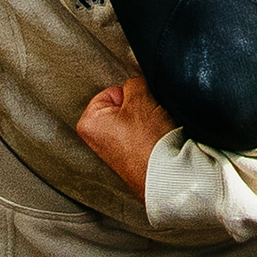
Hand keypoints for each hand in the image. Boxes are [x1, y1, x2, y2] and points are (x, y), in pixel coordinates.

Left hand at [74, 81, 170, 200]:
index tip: (141, 107)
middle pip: (124, 105)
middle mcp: (95, 139)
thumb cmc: (149, 143)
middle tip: (149, 117)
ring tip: (154, 129)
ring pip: (136, 119)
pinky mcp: (130, 159)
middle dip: (140, 107)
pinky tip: (156, 139)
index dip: (132, 95)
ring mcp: (113, 151)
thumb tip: (136, 85)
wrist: (167, 174)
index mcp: (88, 122)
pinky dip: (151, 133)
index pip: (114, 90)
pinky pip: (142, 135)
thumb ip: (134, 82)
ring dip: (148, 119)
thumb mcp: (141, 97)